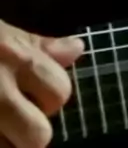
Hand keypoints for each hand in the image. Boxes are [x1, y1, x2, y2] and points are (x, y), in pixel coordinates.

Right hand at [0, 19, 83, 147]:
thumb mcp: (2, 34)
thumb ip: (39, 46)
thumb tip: (77, 49)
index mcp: (15, 58)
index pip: (60, 92)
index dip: (50, 96)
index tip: (33, 91)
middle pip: (39, 135)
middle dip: (32, 129)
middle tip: (17, 115)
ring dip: (10, 141)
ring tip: (3, 123)